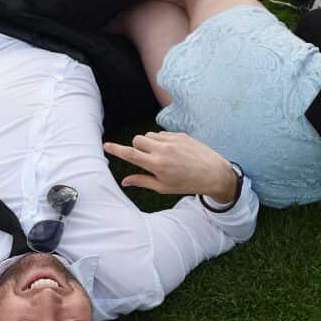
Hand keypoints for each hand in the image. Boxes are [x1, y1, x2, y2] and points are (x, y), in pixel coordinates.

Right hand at [104, 132, 239, 202]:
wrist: (214, 173)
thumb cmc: (187, 184)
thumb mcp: (163, 187)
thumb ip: (142, 181)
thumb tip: (124, 181)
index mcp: (157, 165)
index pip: (130, 154)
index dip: (115, 149)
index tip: (106, 145)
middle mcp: (162, 150)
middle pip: (137, 140)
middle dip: (137, 147)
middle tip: (146, 158)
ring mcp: (172, 140)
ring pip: (149, 135)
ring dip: (149, 143)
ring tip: (162, 156)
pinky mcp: (180, 134)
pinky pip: (161, 133)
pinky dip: (161, 141)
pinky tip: (173, 151)